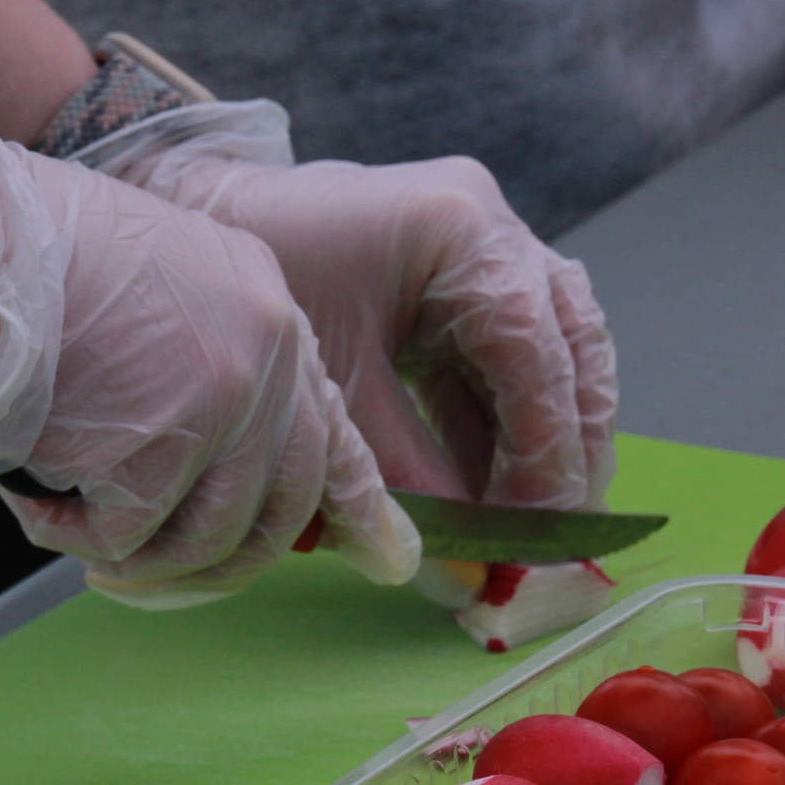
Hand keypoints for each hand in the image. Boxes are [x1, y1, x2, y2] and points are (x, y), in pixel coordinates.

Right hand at [0, 106, 418, 606]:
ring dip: (133, 555)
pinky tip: (31, 497)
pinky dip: (67, 533)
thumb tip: (201, 479)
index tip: (387, 557)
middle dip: (226, 563)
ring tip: (66, 525)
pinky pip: (125, 539)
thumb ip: (198, 364)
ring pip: (206, 538)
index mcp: (267, 305)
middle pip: (285, 501)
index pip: (330, 423)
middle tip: (151, 579)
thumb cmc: (25, 262)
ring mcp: (226, 402)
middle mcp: (268, 350)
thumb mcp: (152, 286)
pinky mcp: (164, 450)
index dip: (351, 500)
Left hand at [76, 103, 617, 509]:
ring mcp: (488, 244)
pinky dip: (516, 418)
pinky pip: (519, 351)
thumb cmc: (265, 282)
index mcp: (459, 228)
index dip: (546, 446)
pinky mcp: (471, 273)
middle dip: (573, 444)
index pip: (532, 348)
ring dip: (556, 432)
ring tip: (542, 516)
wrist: (211, 216)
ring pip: (562, 345)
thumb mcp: (336, 390)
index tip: (542, 525)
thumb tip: (460, 569)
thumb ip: (403, 479)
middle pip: (572, 342)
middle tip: (560, 531)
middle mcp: (491, 224)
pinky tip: (504, 485)